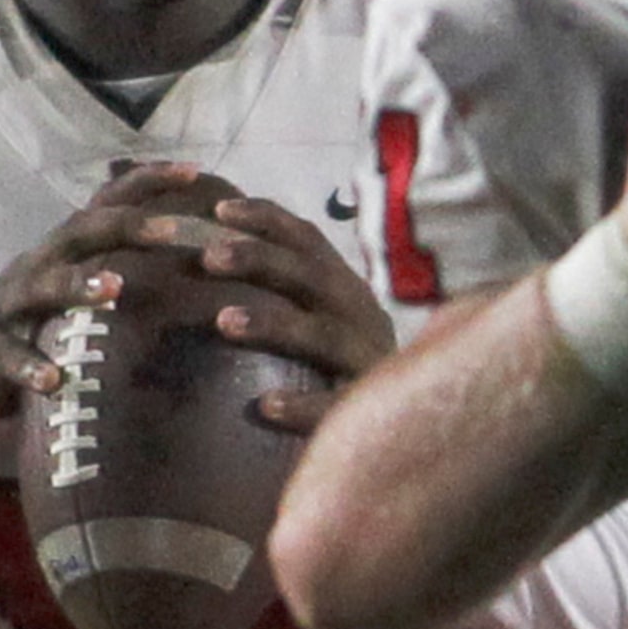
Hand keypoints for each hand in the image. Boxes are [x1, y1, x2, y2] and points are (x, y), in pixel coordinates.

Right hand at [0, 162, 209, 419]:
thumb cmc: (36, 325)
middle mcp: (37, 266)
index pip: (105, 204)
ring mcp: (7, 306)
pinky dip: (28, 366)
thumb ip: (118, 267)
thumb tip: (189, 252)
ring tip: (113, 288)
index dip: (145, 183)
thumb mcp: (75, 289)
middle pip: (79, 232)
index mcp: (64, 251)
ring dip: (76, 284)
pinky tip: (53, 379)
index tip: (193, 171)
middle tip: (173, 229)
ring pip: (41, 286)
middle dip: (126, 225)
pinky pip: (5, 354)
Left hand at [163, 195, 395, 435]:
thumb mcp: (328, 321)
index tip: (218, 208)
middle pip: (311, 276)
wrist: (420, 420)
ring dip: (273, 324)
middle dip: (259, 259)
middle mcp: (360, 315)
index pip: (307, 242)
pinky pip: (336, 407)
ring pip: (323, 336)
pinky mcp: (373, 413)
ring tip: (224, 321)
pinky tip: (265, 406)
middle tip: (207, 255)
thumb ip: (287, 294)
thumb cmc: (349, 368)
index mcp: (344, 290)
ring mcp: (369, 361)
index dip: (266, 219)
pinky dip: (303, 406)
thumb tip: (213, 261)